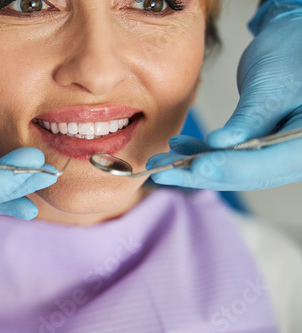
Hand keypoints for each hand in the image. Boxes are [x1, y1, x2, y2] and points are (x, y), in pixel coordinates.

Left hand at [147, 0, 301, 190]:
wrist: (293, 44)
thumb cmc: (291, 55)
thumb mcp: (270, 86)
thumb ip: (249, 120)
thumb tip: (219, 146)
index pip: (265, 166)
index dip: (228, 167)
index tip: (196, 166)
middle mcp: (295, 157)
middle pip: (245, 175)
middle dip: (201, 173)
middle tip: (164, 173)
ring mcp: (277, 156)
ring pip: (232, 171)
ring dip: (194, 167)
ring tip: (160, 161)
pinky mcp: (259, 149)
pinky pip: (230, 157)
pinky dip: (202, 153)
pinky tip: (179, 146)